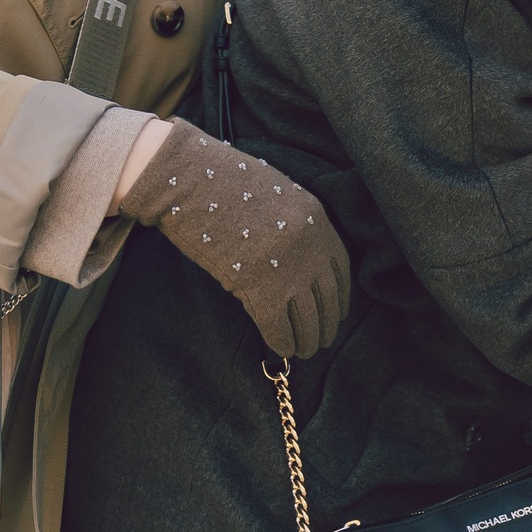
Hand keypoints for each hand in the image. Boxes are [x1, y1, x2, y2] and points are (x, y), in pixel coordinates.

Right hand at [116, 120, 350, 358]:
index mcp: (317, 218)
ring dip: (308, 339)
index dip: (341, 295)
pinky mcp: (258, 286)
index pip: (341, 268)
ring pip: (307, 316)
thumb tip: (299, 262)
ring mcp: (286, 267)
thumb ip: (295, 226)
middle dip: (327, 323)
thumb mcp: (276, 195)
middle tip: (322, 340)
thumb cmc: (225, 183)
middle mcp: (310, 245)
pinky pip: (278, 325)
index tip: (338, 311)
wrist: (190, 180)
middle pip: (328, 297)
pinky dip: (282, 341)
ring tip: (305, 350)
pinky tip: (281, 349)